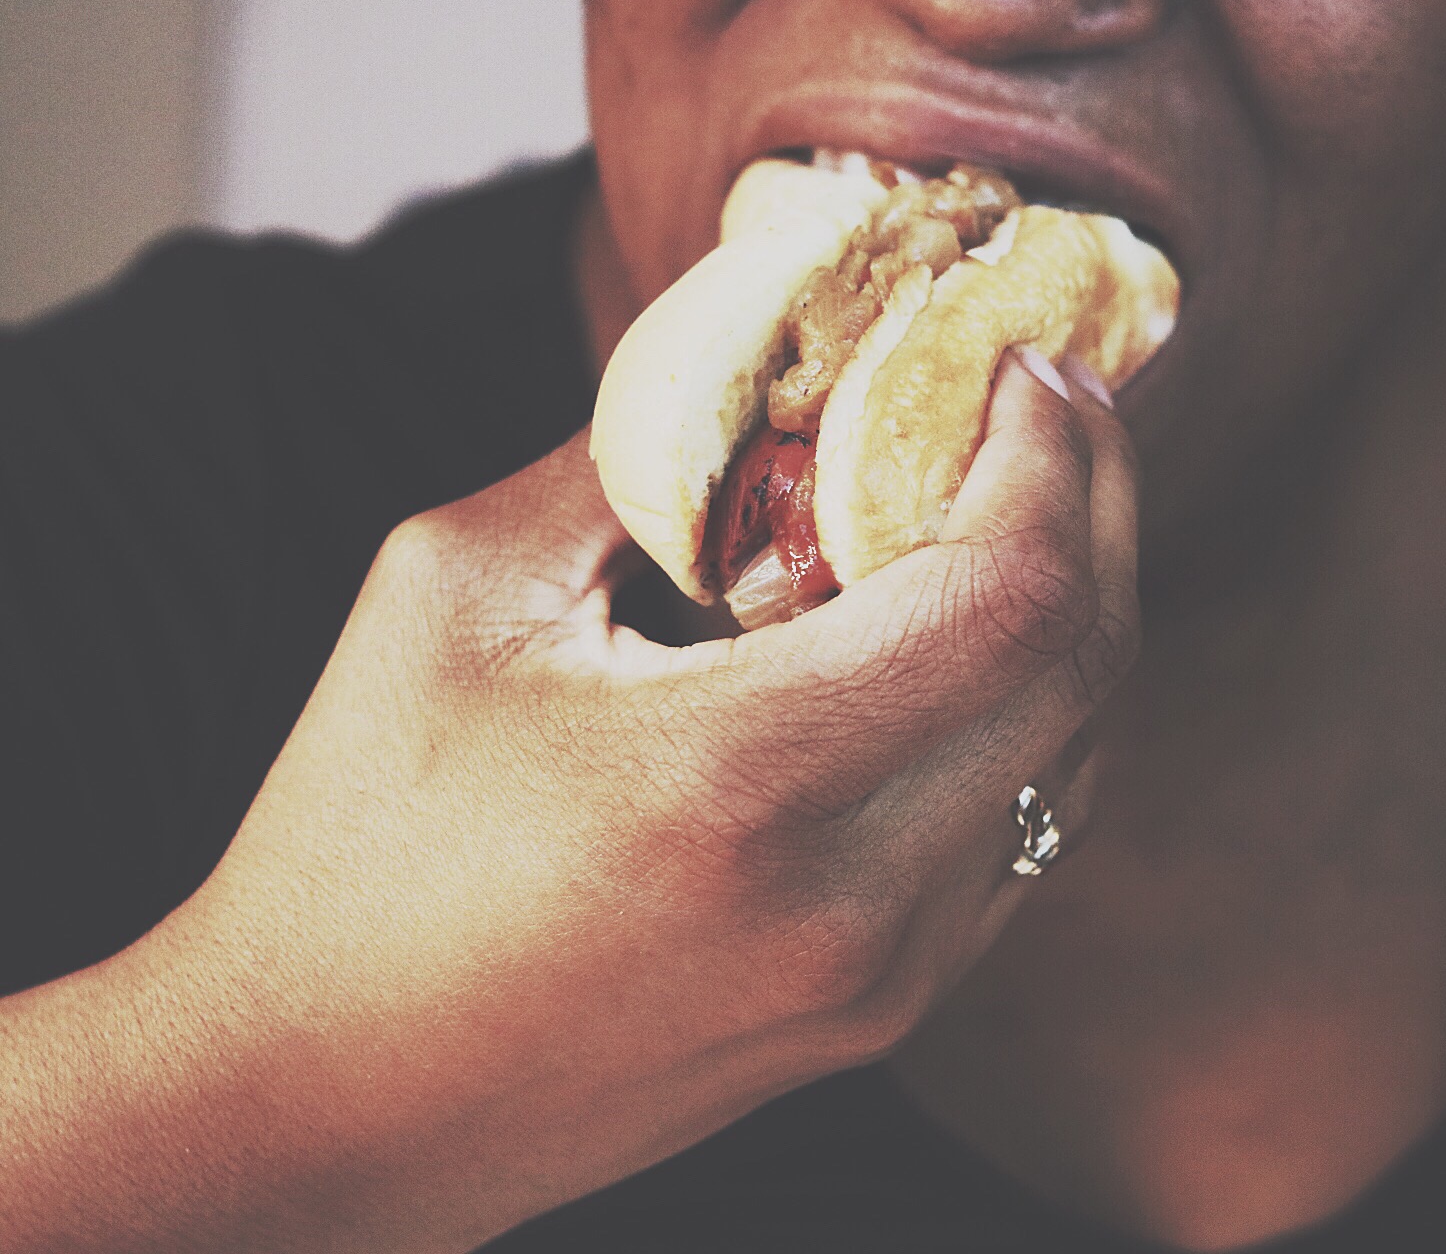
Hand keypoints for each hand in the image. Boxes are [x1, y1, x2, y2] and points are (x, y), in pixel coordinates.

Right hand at [0, 350, 1136, 1252]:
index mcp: (734, 782)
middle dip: (1092, 507)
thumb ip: (626, 462)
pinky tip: (973, 643)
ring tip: (1019, 505)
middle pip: (1082, 669)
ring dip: (1074, 610)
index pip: (1007, 598)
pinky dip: (1032, 716)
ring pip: (1076, 757)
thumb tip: (756, 368)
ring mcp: (883, 978)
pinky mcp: (882, 1014)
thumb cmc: (359, 844)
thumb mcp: (457, 599)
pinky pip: (1022, 836)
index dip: (1050, 459)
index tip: (1023, 364)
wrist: (333, 1103)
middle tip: (1049, 404)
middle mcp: (847, 900)